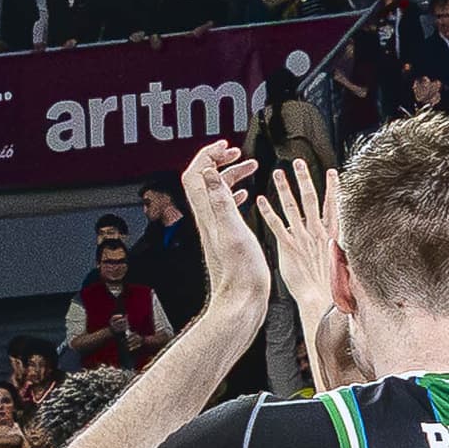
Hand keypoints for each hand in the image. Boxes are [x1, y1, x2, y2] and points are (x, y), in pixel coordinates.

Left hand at [182, 137, 269, 304]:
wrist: (241, 301)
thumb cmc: (240, 274)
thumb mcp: (232, 231)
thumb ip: (220, 200)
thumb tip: (208, 171)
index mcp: (209, 214)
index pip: (197, 174)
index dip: (208, 155)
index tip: (225, 146)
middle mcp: (209, 220)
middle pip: (205, 180)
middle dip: (219, 161)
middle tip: (237, 153)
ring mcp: (216, 229)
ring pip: (218, 193)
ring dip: (231, 176)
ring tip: (251, 168)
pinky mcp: (226, 238)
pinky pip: (227, 209)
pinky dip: (236, 195)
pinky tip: (247, 196)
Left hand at [257, 159, 342, 314]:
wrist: (322, 303)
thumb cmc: (333, 289)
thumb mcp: (345, 264)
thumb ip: (341, 249)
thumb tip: (343, 244)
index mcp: (333, 235)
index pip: (333, 205)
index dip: (333, 188)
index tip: (332, 173)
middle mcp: (317, 233)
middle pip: (311, 199)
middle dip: (305, 179)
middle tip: (300, 162)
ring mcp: (302, 239)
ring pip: (292, 207)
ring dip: (285, 189)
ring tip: (278, 173)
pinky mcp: (288, 248)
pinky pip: (276, 226)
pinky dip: (268, 212)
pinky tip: (261, 201)